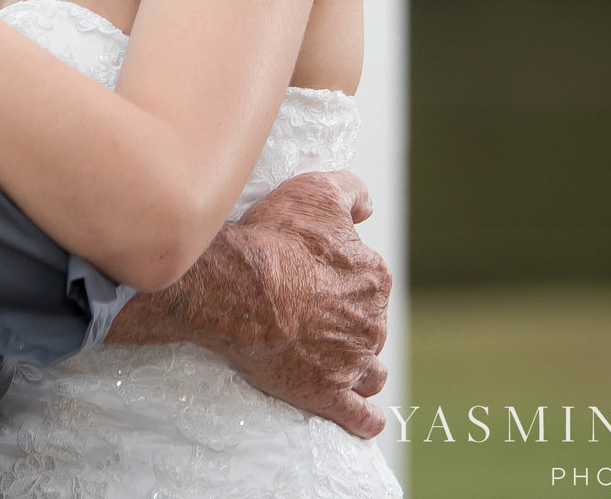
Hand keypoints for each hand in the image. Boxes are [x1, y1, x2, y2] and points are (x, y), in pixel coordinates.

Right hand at [107, 169, 390, 437]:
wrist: (238, 288)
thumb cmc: (273, 238)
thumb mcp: (314, 191)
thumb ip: (350, 191)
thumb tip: (368, 207)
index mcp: (372, 277)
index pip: (371, 279)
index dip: (343, 275)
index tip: (316, 273)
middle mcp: (371, 322)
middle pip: (369, 324)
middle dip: (350, 321)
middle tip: (313, 314)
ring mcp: (351, 362)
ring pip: (371, 369)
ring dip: (362, 367)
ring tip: (341, 363)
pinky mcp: (328, 394)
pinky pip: (360, 416)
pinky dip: (366, 419)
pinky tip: (366, 418)